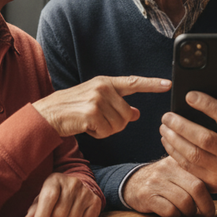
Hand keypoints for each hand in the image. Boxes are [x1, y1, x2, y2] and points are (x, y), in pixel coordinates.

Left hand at [24, 173, 101, 216]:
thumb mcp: (42, 198)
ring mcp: (86, 192)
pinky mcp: (95, 202)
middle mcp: (73, 183)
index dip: (42, 215)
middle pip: (60, 213)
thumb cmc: (55, 196)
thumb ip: (34, 210)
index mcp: (55, 180)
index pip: (49, 197)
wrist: (78, 186)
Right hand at [33, 76, 170, 138]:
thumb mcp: (96, 102)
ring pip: (118, 124)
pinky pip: (107, 131)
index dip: (152, 84)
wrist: (48, 114)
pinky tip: (86, 127)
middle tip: (98, 121)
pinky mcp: (91, 112)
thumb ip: (117, 105)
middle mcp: (103, 88)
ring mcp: (97, 99)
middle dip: (115, 124)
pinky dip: (98, 134)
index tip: (168, 84)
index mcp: (106, 82)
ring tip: (90, 122)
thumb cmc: (72, 109)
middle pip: (127, 114)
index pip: (134, 82)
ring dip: (105, 130)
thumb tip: (136, 113)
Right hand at [121, 156, 216, 216]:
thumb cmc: (165, 180)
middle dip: (206, 205)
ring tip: (187, 212)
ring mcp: (156, 181)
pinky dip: (175, 215)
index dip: (214, 188)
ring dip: (189, 212)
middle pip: (197, 188)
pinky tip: (173, 212)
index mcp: (179, 160)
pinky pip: (169, 210)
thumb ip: (198, 175)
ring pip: (184, 202)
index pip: (203, 173)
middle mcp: (168, 167)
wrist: (133, 182)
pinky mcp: (146, 195)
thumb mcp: (179, 171)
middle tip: (208, 213)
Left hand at [159, 77, 216, 190]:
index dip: (206, 104)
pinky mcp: (213, 180)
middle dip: (182, 125)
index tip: (189, 95)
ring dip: (174, 140)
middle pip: (204, 138)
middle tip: (167, 115)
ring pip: (194, 155)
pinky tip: (167, 141)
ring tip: (164, 127)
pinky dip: (175, 154)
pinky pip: (190, 167)